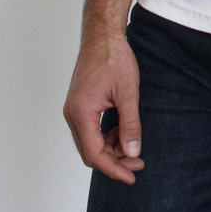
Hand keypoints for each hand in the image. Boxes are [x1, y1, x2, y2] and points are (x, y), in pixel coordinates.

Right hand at [63, 34, 144, 183]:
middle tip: (137, 163)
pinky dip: (106, 136)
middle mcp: (72, 114)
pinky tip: (122, 131)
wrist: (102, 35)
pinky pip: (90, 130)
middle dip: (114, 161)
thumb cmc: (114, 58)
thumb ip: (130, 125)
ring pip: (90, 143)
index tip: (131, 176)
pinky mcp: (79, 105)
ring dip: (111, 149)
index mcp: (81, 113)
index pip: (95, 154)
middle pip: (90, 152)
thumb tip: (132, 152)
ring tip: (133, 147)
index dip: (114, 169)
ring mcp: (74, 110)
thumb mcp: (128, 93)